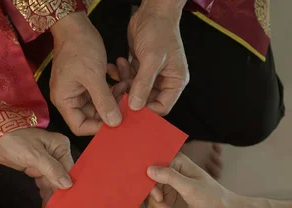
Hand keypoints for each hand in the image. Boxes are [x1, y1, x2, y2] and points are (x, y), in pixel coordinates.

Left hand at [0, 128, 73, 199]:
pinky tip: (46, 205)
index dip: (69, 185)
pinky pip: (45, 182)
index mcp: (61, 146)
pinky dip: (45, 192)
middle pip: (62, 176)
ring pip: (53, 181)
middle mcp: (57, 154)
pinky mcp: (38, 168)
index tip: (70, 201)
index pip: (69, 169)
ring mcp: (48, 162)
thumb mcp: (35, 155)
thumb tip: (68, 185)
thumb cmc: (15, 142)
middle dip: (60, 192)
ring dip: (53, 195)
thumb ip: (52, 170)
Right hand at [50, 12, 121, 135]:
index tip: (116, 122)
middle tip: (127, 103)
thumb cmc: (78, 48)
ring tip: (126, 86)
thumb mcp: (93, 76)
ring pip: (100, 104)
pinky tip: (122, 80)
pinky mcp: (88, 82)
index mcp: (64, 101)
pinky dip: (113, 89)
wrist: (76, 25)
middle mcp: (70, 98)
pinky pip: (102, 93)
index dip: (98, 128)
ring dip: (115, 98)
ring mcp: (79, 90)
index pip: (80, 126)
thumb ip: (104, 101)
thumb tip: (114, 122)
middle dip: (110, 110)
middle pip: (92, 117)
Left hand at [127, 0, 188, 114]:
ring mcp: (152, 75)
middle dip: (132, 97)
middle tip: (118, 93)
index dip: (147, 111)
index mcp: (175, 81)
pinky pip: (129, 78)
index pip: (163, 107)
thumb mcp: (152, 59)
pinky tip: (116, 65)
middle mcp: (165, 80)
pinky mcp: (141, 67)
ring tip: (119, 72)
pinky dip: (121, 74)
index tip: (131, 110)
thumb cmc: (159, 31)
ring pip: (135, 90)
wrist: (153, 11)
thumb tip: (136, 106)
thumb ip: (143, 84)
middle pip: (147, 100)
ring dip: (124, 84)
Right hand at [146, 153, 238, 207]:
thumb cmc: (211, 196)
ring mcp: (170, 184)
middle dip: (156, 202)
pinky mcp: (170, 197)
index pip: (153, 168)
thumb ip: (169, 177)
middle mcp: (171, 171)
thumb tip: (148, 169)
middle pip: (150, 186)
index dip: (150, 184)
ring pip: (152, 198)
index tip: (158, 198)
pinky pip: (157, 205)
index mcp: (176, 162)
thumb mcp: (189, 187)